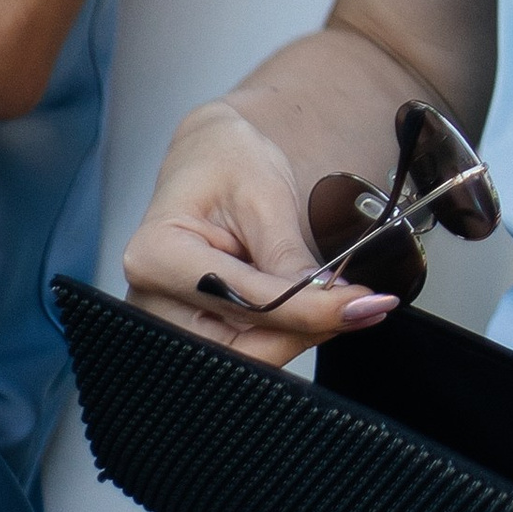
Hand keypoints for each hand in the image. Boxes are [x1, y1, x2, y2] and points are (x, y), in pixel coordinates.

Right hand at [120, 102, 401, 363]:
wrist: (207, 156)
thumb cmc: (225, 161)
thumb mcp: (264, 198)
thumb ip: (289, 257)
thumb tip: (332, 301)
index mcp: (156, 256)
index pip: (243, 302)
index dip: (308, 309)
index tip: (361, 304)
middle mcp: (151, 298)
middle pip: (239, 347)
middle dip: (305, 330)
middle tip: (362, 306)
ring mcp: (167, 318)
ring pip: (245, 355)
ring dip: (299, 333)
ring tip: (342, 302)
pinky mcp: (191, 326)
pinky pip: (243, 346)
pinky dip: (285, 331)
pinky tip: (314, 306)